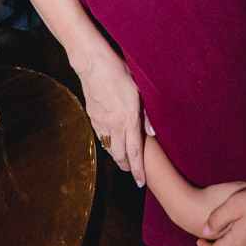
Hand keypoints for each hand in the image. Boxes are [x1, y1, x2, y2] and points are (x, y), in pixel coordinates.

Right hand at [79, 51, 144, 183]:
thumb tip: (153, 132)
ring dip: (117, 157)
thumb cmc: (119, 71)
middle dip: (127, 167)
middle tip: (133, 172)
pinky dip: (107, 145)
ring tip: (124, 159)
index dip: (138, 170)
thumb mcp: (140, 89)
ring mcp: (101, 122)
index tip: (141, 182)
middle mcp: (114, 125)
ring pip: (109, 149)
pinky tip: (112, 142)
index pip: (135, 152)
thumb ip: (146, 113)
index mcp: (128, 119)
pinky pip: (101, 137)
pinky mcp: (92, 116)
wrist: (93, 63)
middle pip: (120, 156)